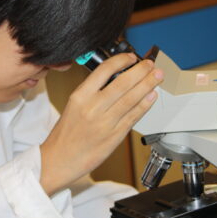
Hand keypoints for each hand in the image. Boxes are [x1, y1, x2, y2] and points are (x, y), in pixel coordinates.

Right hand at [40, 53, 163, 195]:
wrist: (60, 159)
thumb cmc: (66, 134)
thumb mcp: (73, 105)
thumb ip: (92, 92)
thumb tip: (117, 79)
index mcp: (80, 96)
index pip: (104, 70)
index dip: (121, 61)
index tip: (131, 57)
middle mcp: (93, 107)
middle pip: (123, 82)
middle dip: (141, 71)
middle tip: (150, 65)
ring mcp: (105, 122)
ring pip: (132, 98)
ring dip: (148, 85)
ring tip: (156, 77)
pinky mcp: (115, 136)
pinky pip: (134, 116)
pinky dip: (145, 104)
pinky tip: (151, 96)